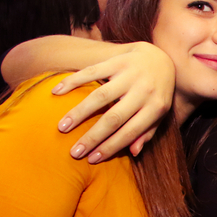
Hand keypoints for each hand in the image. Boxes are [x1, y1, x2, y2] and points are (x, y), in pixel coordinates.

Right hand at [52, 42, 174, 162]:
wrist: (160, 57)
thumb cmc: (157, 92)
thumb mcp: (159, 113)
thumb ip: (147, 132)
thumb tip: (133, 153)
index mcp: (156, 107)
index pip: (130, 132)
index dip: (111, 147)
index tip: (92, 159)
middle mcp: (144, 90)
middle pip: (114, 118)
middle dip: (92, 137)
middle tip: (74, 152)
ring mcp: (130, 74)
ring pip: (101, 96)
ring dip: (79, 112)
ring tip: (62, 127)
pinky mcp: (118, 60)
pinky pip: (92, 71)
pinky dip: (73, 81)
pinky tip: (57, 92)